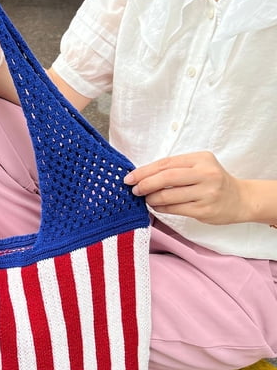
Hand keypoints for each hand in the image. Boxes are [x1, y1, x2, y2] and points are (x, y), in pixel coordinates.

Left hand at [124, 151, 248, 224]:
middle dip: (146, 183)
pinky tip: (156, 207)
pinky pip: (176, 209)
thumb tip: (143, 176)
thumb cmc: (213, 181)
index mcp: (201, 159)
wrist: (240, 199)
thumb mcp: (199, 167)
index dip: (145, 170)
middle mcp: (206, 174)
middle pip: (167, 177)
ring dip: (152, 198)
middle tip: (134, 189)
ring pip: (170, 195)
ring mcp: (206, 193)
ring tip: (145, 199)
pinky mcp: (204, 210)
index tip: (130, 177)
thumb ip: (176, 168)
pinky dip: (161, 208)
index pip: (167, 163)